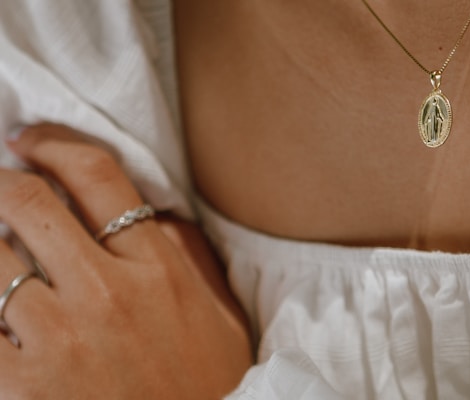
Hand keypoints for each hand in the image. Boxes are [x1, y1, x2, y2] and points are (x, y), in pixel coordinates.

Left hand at [0, 124, 251, 398]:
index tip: (28, 141)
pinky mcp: (20, 385)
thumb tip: (152, 212)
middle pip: (27, 203)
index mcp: (159, 268)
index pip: (97, 176)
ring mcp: (60, 338)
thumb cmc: (208, 387)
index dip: (53, 144)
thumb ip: (186, 257)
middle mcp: (108, 291)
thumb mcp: (218, 315)